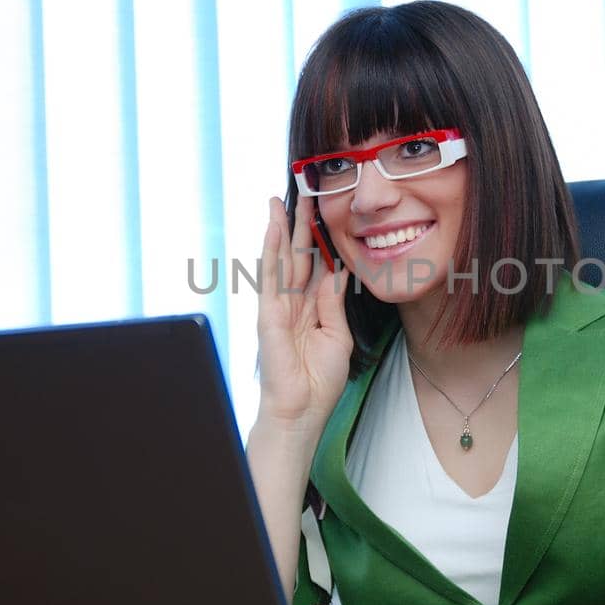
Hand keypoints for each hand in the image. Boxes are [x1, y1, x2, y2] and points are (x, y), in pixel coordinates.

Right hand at [255, 195, 351, 431]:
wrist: (301, 411)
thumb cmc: (318, 381)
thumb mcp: (338, 336)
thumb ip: (334, 303)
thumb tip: (337, 270)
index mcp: (312, 307)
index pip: (316, 265)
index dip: (319, 240)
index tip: (324, 213)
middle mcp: (294, 302)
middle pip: (297, 255)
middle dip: (299, 225)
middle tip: (303, 193)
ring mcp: (278, 306)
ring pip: (280, 258)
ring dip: (280, 228)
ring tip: (281, 199)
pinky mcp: (267, 313)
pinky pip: (269, 275)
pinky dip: (270, 250)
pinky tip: (273, 227)